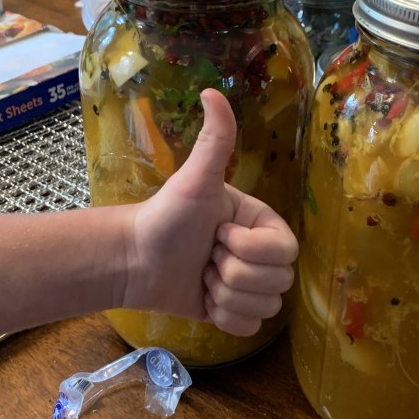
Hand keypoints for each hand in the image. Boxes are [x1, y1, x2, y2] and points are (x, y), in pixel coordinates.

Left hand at [121, 89, 298, 334]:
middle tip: (205, 258)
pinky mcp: (234, 312)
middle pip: (278, 283)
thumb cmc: (164, 216)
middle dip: (233, 275)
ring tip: (201, 278)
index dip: (249, 251)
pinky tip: (203, 300)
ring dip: (225, 297)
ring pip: (265, 308)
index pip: (285, 252)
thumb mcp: (194, 179)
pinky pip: (250, 328)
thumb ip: (214, 140)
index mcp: (263, 223)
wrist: (133, 260)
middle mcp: (262, 254)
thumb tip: (213, 90)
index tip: (217, 236)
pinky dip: (225, 319)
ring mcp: (249, 284)